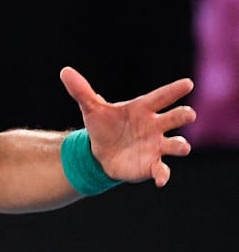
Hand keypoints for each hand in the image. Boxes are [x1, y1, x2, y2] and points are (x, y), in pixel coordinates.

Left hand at [59, 67, 194, 186]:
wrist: (99, 152)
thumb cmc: (102, 126)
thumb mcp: (91, 109)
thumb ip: (81, 91)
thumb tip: (65, 71)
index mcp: (142, 109)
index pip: (160, 97)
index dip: (174, 90)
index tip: (187, 84)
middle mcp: (154, 126)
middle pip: (175, 118)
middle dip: (183, 115)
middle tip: (188, 113)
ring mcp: (156, 146)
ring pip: (176, 144)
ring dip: (180, 145)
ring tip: (181, 146)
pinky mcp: (151, 165)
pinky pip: (162, 170)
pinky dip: (163, 175)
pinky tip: (160, 180)